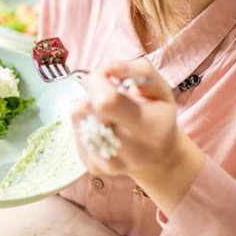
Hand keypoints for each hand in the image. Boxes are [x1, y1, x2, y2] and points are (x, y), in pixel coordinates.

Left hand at [70, 58, 204, 213]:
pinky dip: (84, 122)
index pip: (106, 101)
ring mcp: (109, 162)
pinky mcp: (93, 167)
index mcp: (149, 127)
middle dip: (93, 92)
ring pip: (78, 117)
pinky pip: (75, 131)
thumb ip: (137, 69)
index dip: (98, 81)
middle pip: (88, 108)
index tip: (106, 76)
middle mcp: (130, 150)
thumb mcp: (160, 88)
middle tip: (108, 93)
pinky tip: (101, 125)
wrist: (159, 156)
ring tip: (107, 111)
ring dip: (88, 106)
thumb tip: (106, 68)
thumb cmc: (158, 115)